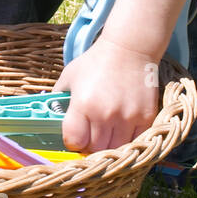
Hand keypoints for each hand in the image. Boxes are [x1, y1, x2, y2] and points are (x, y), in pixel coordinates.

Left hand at [52, 34, 159, 152]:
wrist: (129, 48)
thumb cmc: (96, 62)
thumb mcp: (69, 77)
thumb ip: (59, 99)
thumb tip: (51, 119)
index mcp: (83, 104)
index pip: (74, 141)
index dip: (73, 142)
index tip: (76, 136)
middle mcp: (105, 113)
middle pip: (95, 149)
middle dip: (91, 145)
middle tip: (92, 135)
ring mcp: (127, 116)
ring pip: (115, 149)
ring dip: (110, 145)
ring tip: (108, 132)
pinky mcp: (145, 116)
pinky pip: (135, 140)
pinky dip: (128, 140)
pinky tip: (123, 128)